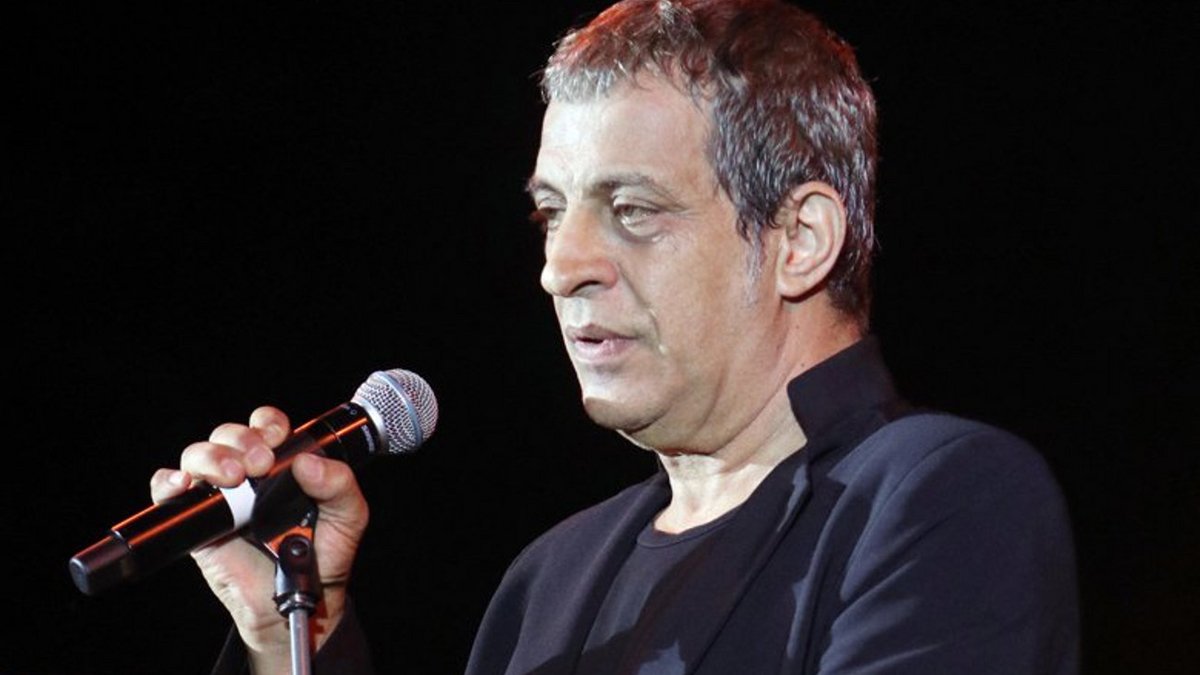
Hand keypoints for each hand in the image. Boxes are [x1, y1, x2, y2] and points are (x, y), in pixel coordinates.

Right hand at [149, 406, 368, 672]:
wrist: (296, 601)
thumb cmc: (323, 556)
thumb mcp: (348, 517)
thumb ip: (339, 485)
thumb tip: (307, 462)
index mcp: (282, 465)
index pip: (266, 426)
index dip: (267, 424)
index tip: (277, 440)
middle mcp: (247, 474)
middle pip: (228, 435)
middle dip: (240, 440)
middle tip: (259, 464)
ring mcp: (220, 496)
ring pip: (198, 455)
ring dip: (211, 457)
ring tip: (232, 478)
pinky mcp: (196, 522)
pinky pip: (168, 492)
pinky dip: (167, 482)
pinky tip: (184, 486)